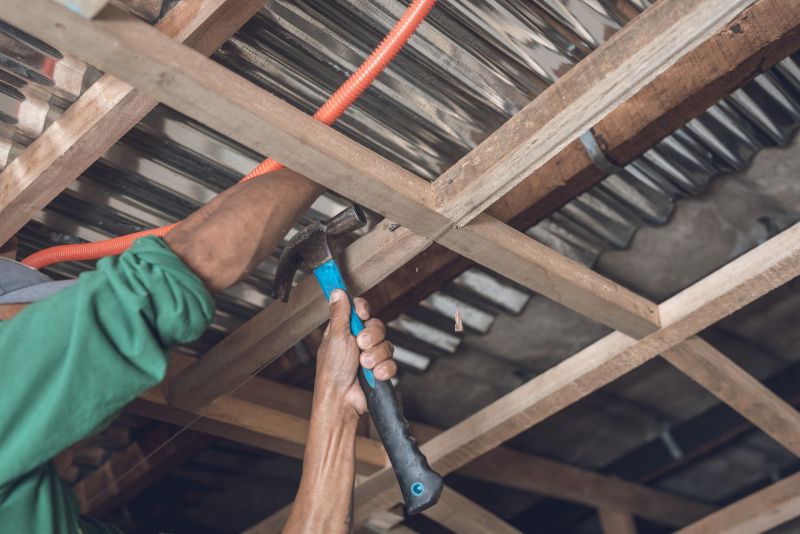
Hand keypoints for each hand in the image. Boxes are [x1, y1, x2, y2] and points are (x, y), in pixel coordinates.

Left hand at [315, 289, 395, 416]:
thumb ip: (340, 314)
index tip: (362, 314)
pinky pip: (392, 363)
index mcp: (344, 330)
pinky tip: (373, 376)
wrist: (342, 400)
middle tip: (361, 345)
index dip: (363, 309)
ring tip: (363, 365)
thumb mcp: (335, 338)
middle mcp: (358, 341)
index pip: (359, 309)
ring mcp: (370, 356)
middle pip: (377, 326)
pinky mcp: (380, 370)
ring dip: (376, 356)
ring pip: (387, 345)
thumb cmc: (332, 372)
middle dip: (372, 336)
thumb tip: (337, 292)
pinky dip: (383, 370)